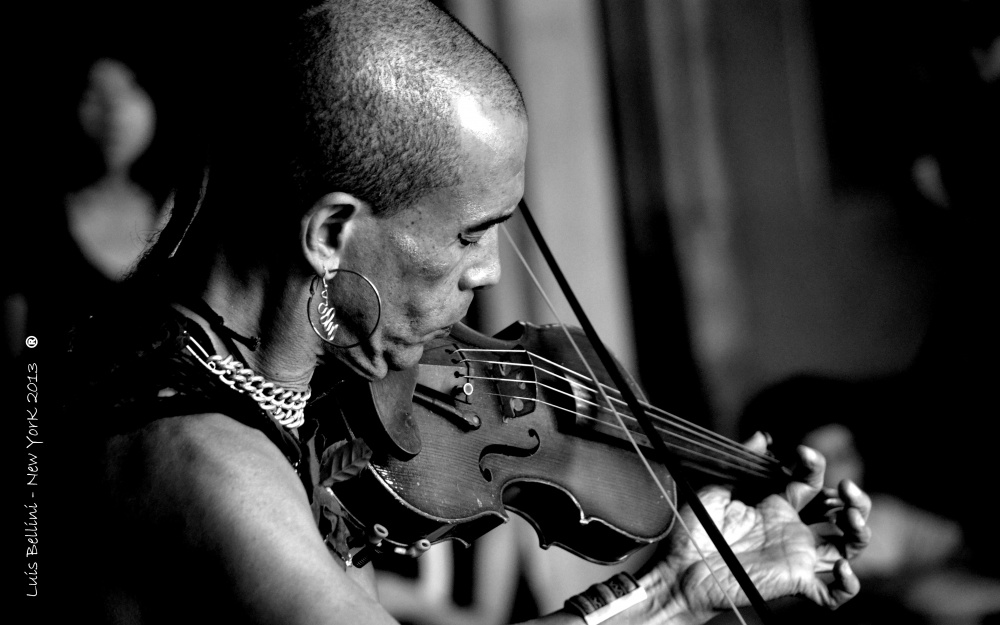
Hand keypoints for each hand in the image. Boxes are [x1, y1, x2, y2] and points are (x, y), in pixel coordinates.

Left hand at [642, 433, 871, 622]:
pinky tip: (842, 568)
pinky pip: (831, 594)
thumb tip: (762, 435)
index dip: (814, 466)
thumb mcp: (717, 487)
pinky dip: (846, 586)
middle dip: (853, 499)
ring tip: (851, 518)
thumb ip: (742, 462)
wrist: (679, 568)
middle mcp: (792, 530)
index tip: (803, 453)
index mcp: (776, 505)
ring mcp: (796, 556)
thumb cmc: (694, 530)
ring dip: (860, 533)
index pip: (811, 482)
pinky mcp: (794, 582)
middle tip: (847, 488)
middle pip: (840, 514)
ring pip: (847, 548)